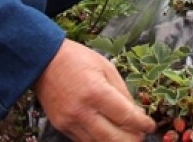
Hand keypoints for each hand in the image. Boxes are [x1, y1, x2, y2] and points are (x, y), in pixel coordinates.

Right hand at [34, 39, 155, 141]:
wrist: (43, 61)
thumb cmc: (77, 59)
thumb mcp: (106, 67)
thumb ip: (122, 92)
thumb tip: (136, 113)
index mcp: (96, 92)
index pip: (126, 117)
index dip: (142, 124)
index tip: (150, 125)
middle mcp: (82, 111)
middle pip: (114, 139)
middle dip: (132, 139)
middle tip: (141, 135)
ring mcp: (70, 122)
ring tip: (127, 137)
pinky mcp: (61, 127)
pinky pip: (85, 141)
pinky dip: (99, 140)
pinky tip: (108, 134)